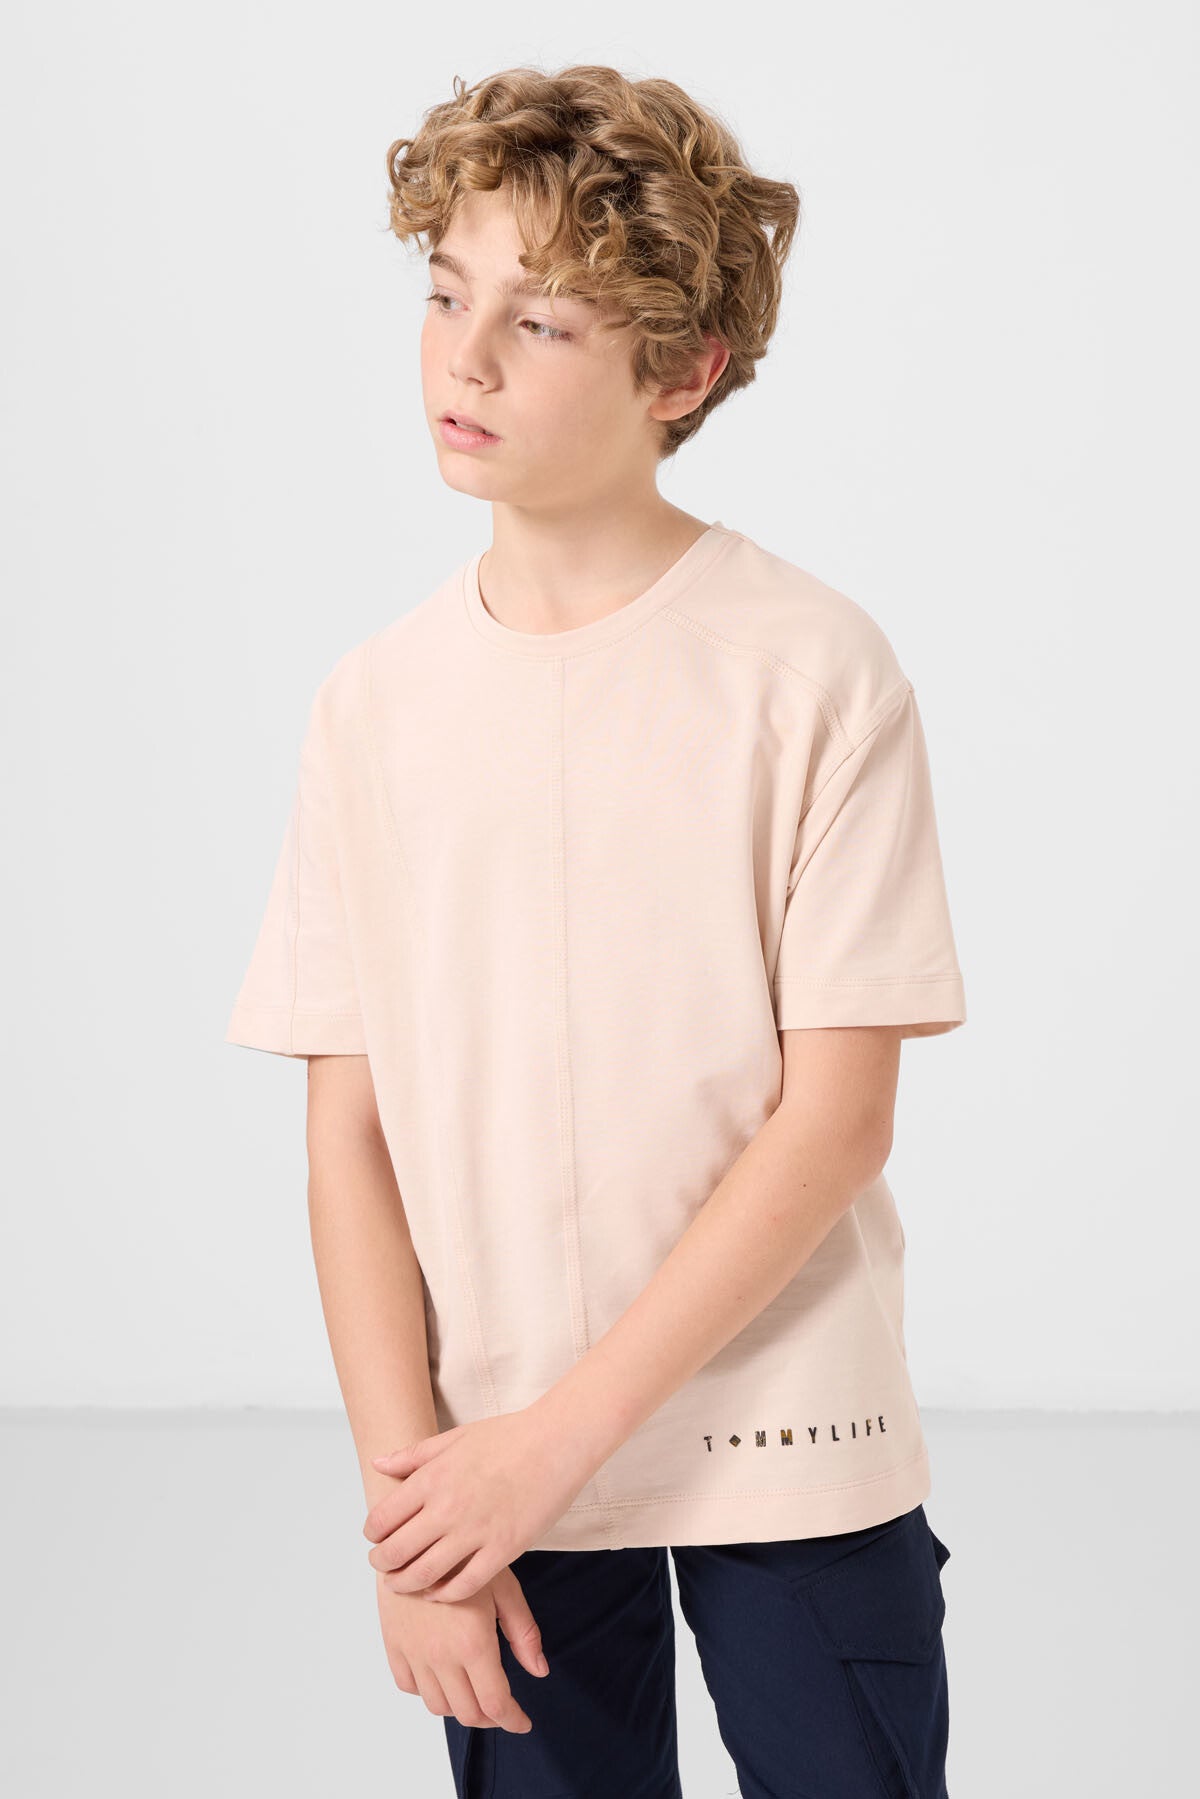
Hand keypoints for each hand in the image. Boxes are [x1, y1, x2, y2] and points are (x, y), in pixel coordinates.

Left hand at [363, 1405, 594, 1602]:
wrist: (556, 1442)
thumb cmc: (508, 1436)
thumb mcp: (455, 1437)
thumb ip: (413, 1455)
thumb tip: (378, 1464)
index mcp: (432, 1478)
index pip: (383, 1519)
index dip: (373, 1535)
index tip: (376, 1539)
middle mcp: (447, 1507)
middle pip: (397, 1552)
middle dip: (382, 1565)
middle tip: (383, 1567)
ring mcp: (475, 1531)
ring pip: (424, 1575)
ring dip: (406, 1584)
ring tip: (403, 1583)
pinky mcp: (503, 1550)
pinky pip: (464, 1585)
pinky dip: (444, 1594)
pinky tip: (438, 1592)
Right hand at [376, 1566, 548, 1733]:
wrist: (416, 1531)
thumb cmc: (465, 1552)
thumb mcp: (504, 1586)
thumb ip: (523, 1632)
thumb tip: (539, 1671)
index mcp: (473, 1643)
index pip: (495, 1703)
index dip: (513, 1720)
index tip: (522, 1722)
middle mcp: (441, 1656)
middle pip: (468, 1712)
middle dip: (490, 1717)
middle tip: (502, 1707)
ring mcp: (413, 1653)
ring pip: (437, 1705)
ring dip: (459, 1706)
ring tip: (473, 1690)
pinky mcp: (393, 1644)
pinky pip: (408, 1686)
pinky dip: (426, 1690)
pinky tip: (441, 1675)